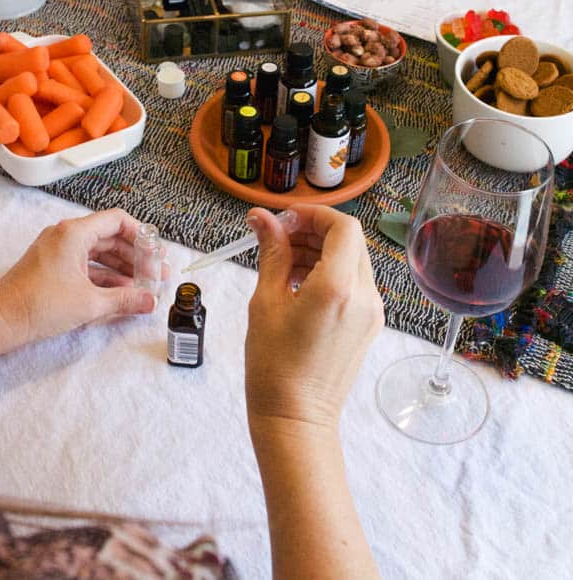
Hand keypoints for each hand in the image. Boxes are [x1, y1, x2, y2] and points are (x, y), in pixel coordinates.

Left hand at [0, 210, 164, 356]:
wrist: (2, 321)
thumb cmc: (38, 305)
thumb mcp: (90, 303)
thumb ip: (125, 299)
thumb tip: (149, 300)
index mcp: (74, 233)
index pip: (117, 220)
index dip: (141, 235)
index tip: (155, 251)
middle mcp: (66, 235)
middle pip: (111, 236)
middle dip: (135, 255)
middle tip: (155, 271)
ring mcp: (58, 250)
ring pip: (99, 251)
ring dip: (122, 266)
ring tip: (143, 284)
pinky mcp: (54, 265)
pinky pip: (86, 263)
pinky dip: (104, 274)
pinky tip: (122, 290)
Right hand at [245, 205, 383, 432]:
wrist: (296, 420)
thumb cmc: (274, 367)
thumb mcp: (265, 302)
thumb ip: (272, 253)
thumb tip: (263, 219)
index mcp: (339, 287)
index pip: (343, 226)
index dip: (313, 215)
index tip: (285, 220)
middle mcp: (365, 296)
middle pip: (349, 240)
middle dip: (314, 231)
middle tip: (279, 238)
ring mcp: (372, 311)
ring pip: (353, 259)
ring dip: (322, 250)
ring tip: (284, 262)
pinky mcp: (369, 324)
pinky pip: (355, 282)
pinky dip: (331, 271)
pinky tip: (300, 283)